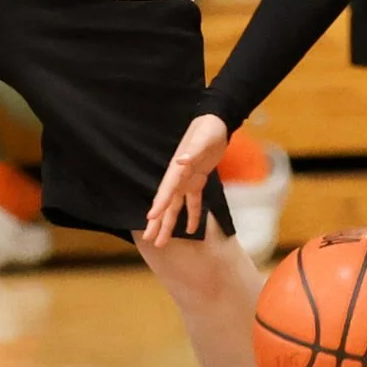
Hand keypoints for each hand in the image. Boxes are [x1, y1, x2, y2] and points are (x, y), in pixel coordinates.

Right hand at [144, 114, 229, 245]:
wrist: (215, 123)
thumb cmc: (208, 130)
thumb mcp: (202, 139)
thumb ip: (192, 151)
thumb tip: (180, 161)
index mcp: (177, 169)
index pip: (166, 189)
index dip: (159, 204)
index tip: (150, 218)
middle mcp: (178, 177)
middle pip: (165, 203)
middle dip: (158, 222)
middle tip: (150, 239)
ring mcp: (186, 180)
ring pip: (175, 207)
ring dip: (169, 224)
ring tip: (162, 242)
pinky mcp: (197, 181)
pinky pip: (193, 203)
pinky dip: (192, 216)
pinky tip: (191, 230)